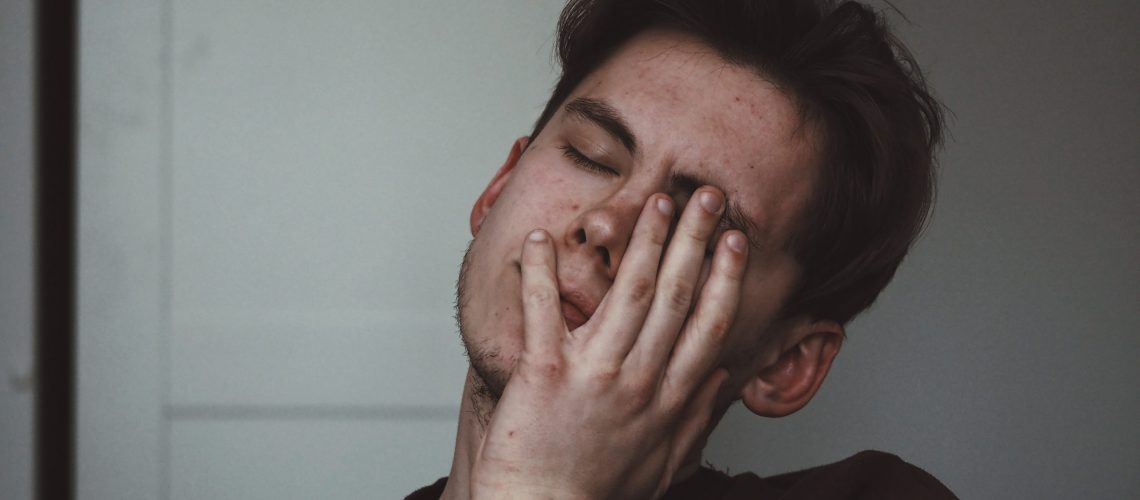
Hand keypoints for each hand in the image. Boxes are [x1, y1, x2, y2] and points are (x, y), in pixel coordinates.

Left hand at [470, 187, 749, 498]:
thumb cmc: (596, 494)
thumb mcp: (662, 464)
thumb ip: (694, 419)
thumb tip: (720, 379)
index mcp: (668, 399)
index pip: (708, 325)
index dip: (724, 277)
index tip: (735, 241)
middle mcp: (638, 380)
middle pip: (676, 296)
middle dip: (694, 239)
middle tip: (706, 196)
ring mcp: (594, 374)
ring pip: (627, 293)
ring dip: (644, 241)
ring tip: (655, 201)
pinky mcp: (545, 374)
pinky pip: (544, 312)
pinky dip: (540, 273)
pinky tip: (542, 238)